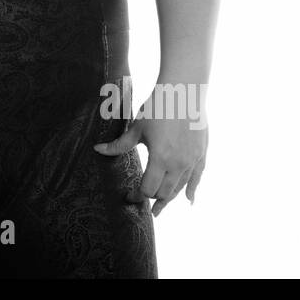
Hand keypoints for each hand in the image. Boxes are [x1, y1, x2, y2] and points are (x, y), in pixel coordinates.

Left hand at [93, 94, 207, 216]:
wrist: (184, 92)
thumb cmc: (158, 107)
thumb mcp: (137, 128)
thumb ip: (119, 145)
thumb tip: (97, 150)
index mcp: (161, 159)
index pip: (147, 189)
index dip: (137, 196)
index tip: (129, 196)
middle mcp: (179, 164)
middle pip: (165, 193)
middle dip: (152, 200)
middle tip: (144, 203)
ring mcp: (192, 161)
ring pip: (180, 188)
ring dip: (170, 198)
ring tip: (161, 207)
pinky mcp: (201, 154)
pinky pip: (197, 178)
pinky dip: (192, 190)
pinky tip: (189, 200)